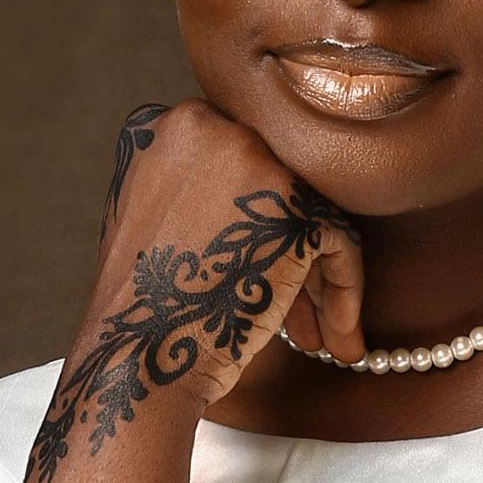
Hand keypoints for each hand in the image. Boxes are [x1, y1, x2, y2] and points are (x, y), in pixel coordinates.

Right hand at [30, 98, 366, 482]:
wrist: (138, 357)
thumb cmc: (142, 305)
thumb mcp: (151, 216)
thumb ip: (194, 185)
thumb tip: (251, 194)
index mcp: (166, 127)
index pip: (240, 163)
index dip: (255, 224)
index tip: (258, 270)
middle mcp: (207, 125)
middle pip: (278, 184)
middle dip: (290, 251)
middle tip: (301, 313)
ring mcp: (250, 157)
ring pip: (311, 212)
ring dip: (317, 279)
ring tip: (322, 335)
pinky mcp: (293, 203)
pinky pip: (340, 241)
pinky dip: (344, 290)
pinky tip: (335, 337)